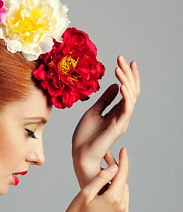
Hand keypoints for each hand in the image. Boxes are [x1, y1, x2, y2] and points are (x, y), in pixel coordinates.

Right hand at [64, 147, 128, 211]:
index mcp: (113, 198)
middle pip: (123, 183)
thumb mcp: (84, 194)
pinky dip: (117, 198)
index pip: (122, 174)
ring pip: (124, 193)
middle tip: (105, 164)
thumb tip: (114, 167)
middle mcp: (122, 207)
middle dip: (117, 173)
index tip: (123, 150)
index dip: (123, 160)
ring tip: (103, 183)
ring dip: (117, 186)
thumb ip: (100, 178)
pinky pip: (123, 205)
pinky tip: (104, 199)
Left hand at [72, 57, 139, 187]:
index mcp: (116, 112)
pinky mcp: (118, 127)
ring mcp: (122, 121)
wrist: (79, 153)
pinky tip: (120, 85)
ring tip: (118, 69)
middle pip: (132, 91)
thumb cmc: (85, 136)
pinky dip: (125, 96)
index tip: (122, 60)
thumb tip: (115, 85)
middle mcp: (122, 116)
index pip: (127, 91)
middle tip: (122, 58)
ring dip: (126, 81)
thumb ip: (105, 100)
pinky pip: (126, 109)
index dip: (127, 75)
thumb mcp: (94, 111)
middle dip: (128, 74)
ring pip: (131, 97)